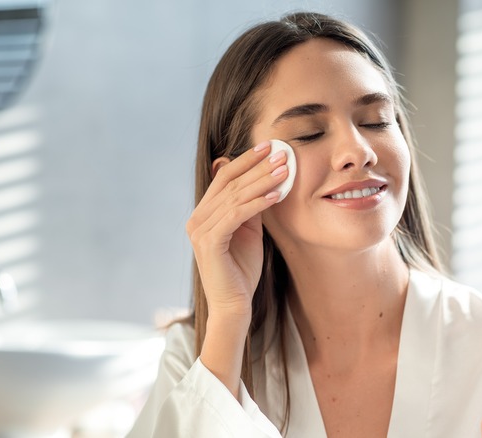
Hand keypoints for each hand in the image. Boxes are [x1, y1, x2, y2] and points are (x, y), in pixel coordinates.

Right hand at [186, 141, 288, 317]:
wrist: (234, 304)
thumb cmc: (242, 269)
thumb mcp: (249, 230)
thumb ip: (251, 206)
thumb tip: (264, 180)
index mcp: (204, 213)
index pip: (225, 177)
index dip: (246, 160)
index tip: (269, 146)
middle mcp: (197, 218)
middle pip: (230, 183)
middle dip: (258, 166)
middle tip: (282, 154)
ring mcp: (200, 230)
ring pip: (235, 197)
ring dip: (262, 181)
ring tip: (285, 170)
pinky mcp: (209, 242)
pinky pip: (235, 215)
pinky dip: (257, 203)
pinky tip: (276, 195)